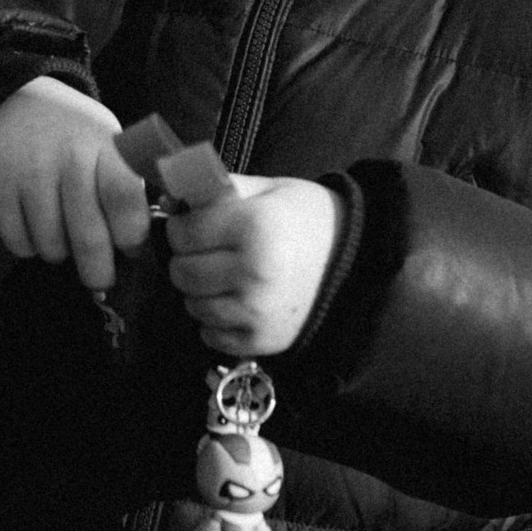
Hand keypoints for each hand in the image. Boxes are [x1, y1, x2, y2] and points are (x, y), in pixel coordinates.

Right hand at [0, 76, 150, 289]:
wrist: (17, 102)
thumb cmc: (77, 137)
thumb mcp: (111, 146)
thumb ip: (128, 189)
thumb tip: (138, 251)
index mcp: (106, 146)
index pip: (124, 200)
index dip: (131, 236)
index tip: (130, 250)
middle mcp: (68, 158)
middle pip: (88, 236)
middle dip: (98, 270)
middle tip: (101, 279)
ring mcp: (28, 172)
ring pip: (52, 247)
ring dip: (61, 252)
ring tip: (63, 231)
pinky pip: (20, 244)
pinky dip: (30, 245)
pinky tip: (34, 223)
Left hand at [165, 175, 344, 356]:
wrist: (359, 260)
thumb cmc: (308, 218)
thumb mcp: (269, 189)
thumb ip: (220, 189)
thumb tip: (173, 196)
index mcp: (253, 228)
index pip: (182, 233)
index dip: (182, 226)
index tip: (193, 224)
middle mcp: (252, 273)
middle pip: (181, 272)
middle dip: (187, 258)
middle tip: (207, 250)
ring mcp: (256, 312)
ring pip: (192, 305)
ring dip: (199, 290)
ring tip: (224, 275)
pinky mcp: (262, 341)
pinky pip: (210, 334)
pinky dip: (215, 319)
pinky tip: (235, 300)